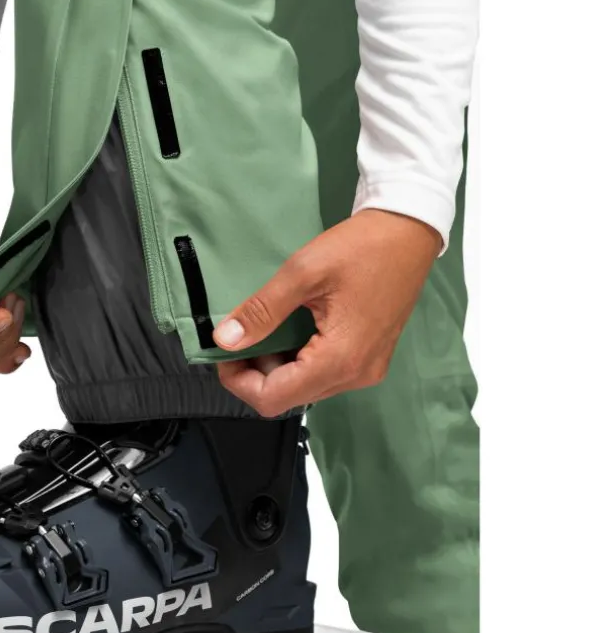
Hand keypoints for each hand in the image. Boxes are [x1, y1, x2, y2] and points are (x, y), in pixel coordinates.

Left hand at [212, 209, 440, 415]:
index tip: (225, 350)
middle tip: (242, 333)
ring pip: (304, 387)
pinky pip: (323, 374)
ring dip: (276, 365)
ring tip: (265, 327)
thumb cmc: (359, 248)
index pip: (274, 398)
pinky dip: (298, 359)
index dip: (239, 381)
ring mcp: (365, 370)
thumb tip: (224, 340)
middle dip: (255, 371)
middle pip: (288, 397)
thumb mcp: (302, 273)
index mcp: (340, 360)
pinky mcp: (369, 359)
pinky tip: (289, 329)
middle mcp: (355, 375)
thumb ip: (262, 311)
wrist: (407, 233)